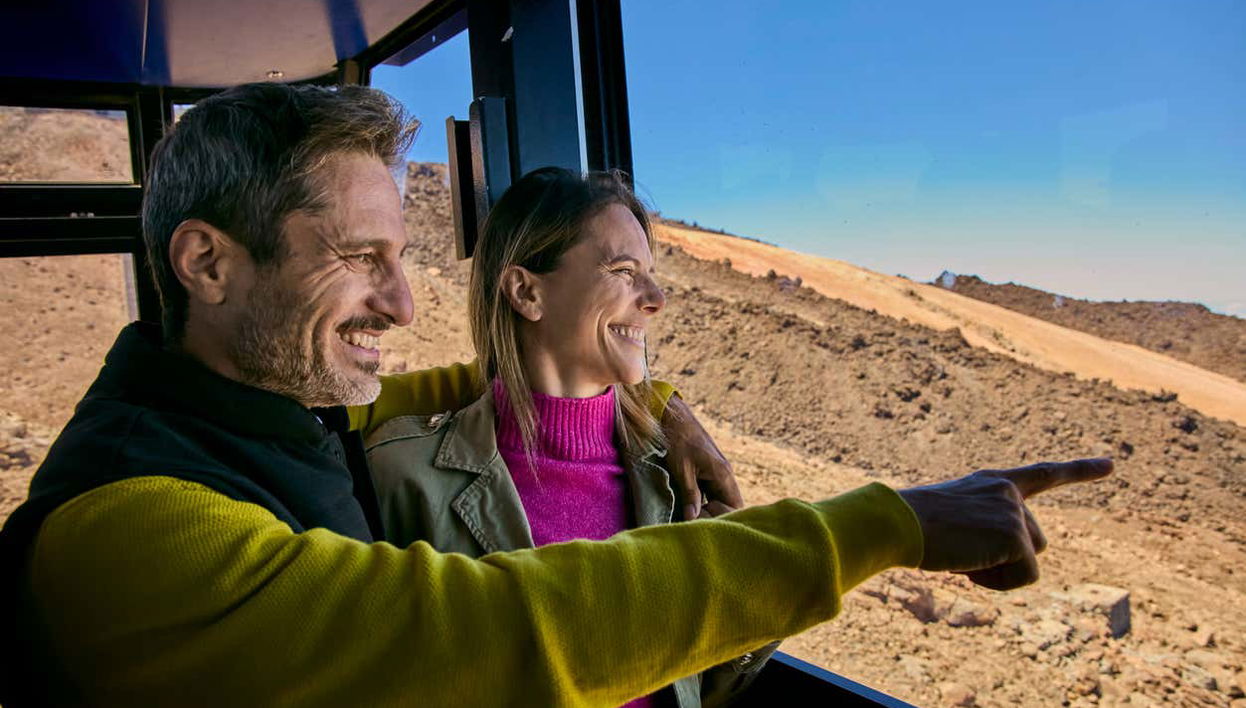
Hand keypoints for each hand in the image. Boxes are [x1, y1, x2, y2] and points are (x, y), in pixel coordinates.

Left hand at [661, 396, 744, 519]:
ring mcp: (718, 474)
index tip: (699, 519)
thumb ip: (691, 495)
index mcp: (723, 474)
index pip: (735, 507)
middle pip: (730, 506)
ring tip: (689, 514)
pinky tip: (689, 505)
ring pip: (720, 501)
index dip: (720, 518)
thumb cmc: (678, 441)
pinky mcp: (708, 473)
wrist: (674, 418)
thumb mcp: (683, 470)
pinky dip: (702, 502)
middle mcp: (725, 476)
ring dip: (707, 510)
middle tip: (692, 518)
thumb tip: (693, 519)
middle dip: (714, 516)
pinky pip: (711, 494)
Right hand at [898, 458, 1112, 589]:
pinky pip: (1024, 578)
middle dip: (1005, 557)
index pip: (1043, 474)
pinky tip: (969, 566)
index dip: (1079, 470)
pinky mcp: (1016, 536)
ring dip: (998, 570)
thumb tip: (994, 555)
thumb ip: (981, 528)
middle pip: (1034, 541)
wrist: (898, 522)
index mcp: (992, 482)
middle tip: (962, 551)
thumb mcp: (948, 519)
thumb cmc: (910, 525)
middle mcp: (1008, 491)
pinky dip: (998, 583)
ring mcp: (1014, 511)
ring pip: (1029, 560)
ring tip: (961, 556)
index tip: (1111, 465)